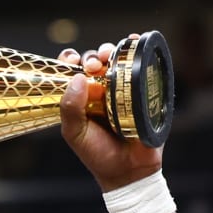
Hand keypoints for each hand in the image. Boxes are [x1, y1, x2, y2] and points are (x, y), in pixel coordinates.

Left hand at [57, 41, 163, 192]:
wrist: (129, 171)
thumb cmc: (98, 155)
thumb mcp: (74, 133)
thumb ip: (70, 108)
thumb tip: (78, 78)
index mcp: (82, 98)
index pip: (73, 70)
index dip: (71, 60)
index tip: (71, 60)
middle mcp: (101, 90)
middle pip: (95, 61)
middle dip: (92, 56)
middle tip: (94, 66)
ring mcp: (123, 89)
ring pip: (116, 60)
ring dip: (111, 51)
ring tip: (109, 58)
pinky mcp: (143, 90)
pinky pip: (141, 66)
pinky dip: (137, 49)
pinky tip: (134, 41)